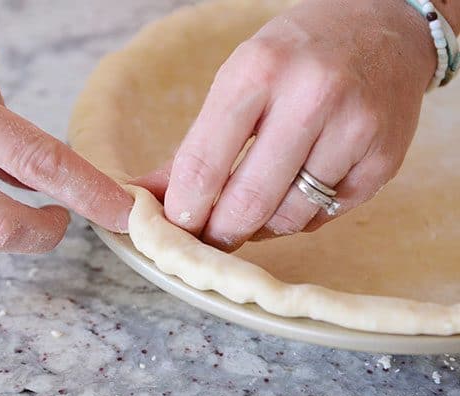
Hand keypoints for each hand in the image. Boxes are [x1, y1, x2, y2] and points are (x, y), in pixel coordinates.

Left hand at [143, 0, 434, 249]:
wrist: (384, 27)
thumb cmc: (299, 57)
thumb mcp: (243, 80)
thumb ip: (196, 145)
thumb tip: (142, 199)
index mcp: (259, 69)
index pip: (205, 162)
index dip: (186, 209)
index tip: (178, 228)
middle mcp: (311, 95)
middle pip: (248, 202)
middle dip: (222, 232)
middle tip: (214, 237)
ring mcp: (353, 129)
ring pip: (289, 218)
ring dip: (265, 227)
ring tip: (262, 207)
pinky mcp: (382, 160)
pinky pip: (326, 217)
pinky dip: (306, 216)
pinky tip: (304, 190)